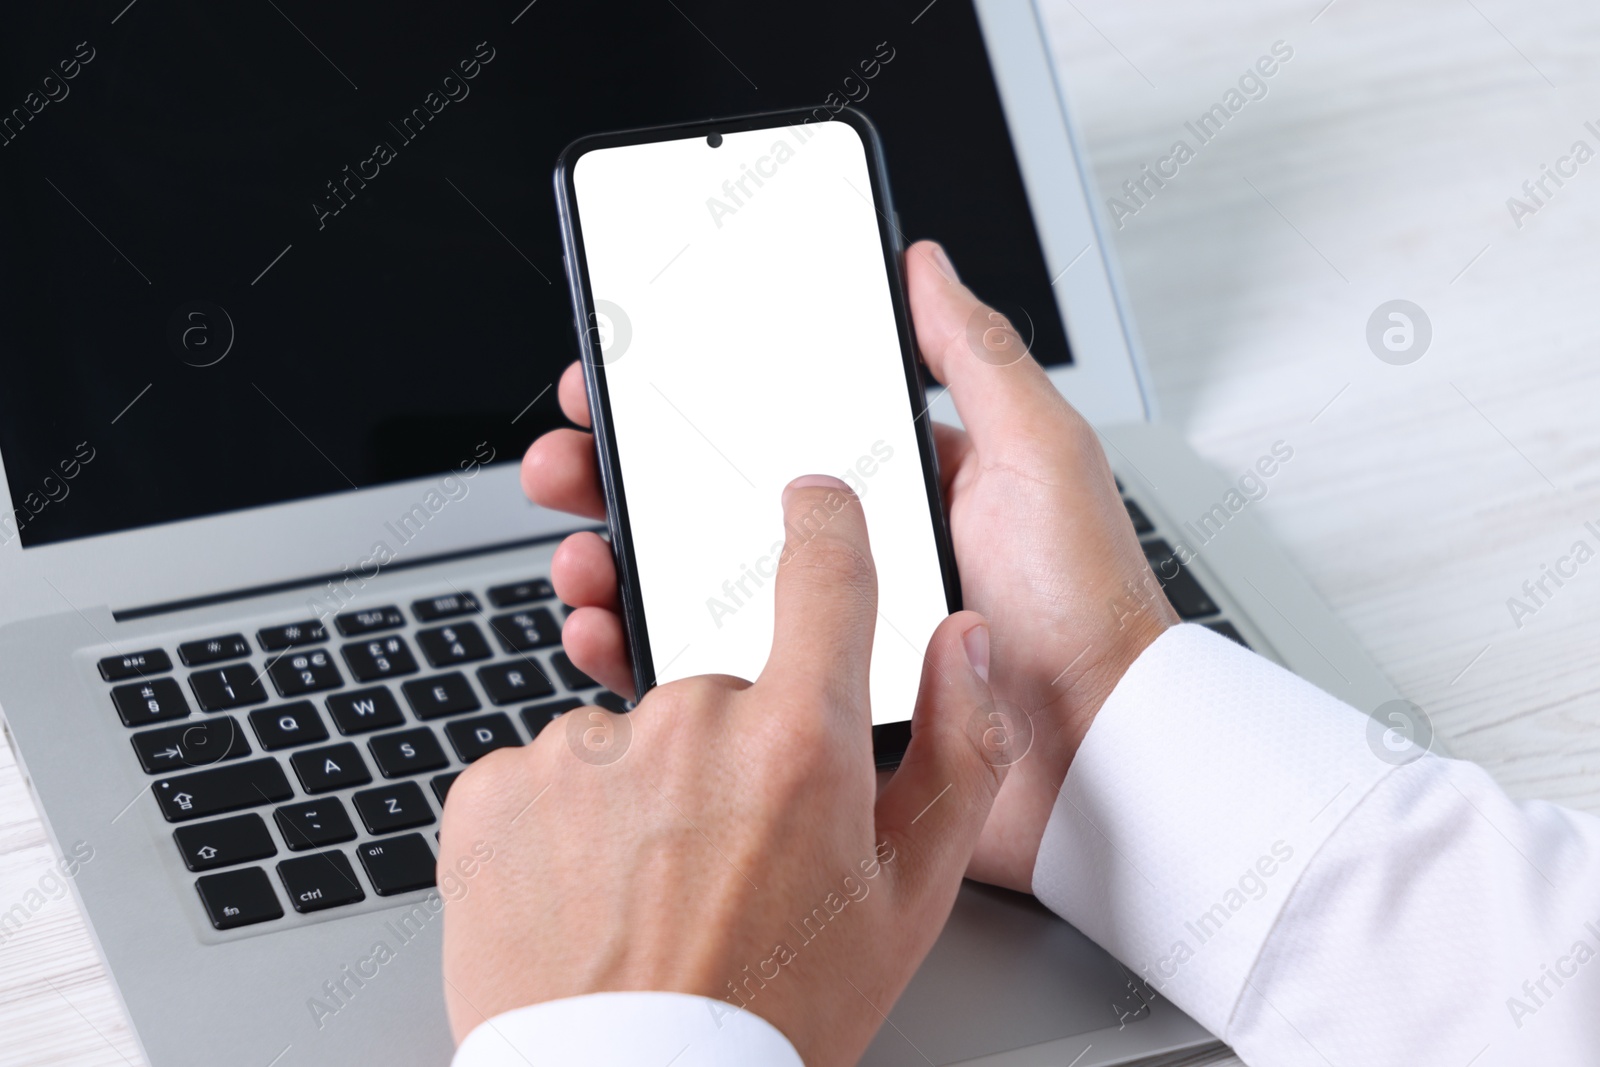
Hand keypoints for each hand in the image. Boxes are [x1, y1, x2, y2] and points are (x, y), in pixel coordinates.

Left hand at [440, 477, 1003, 1065]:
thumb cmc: (775, 1012)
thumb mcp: (907, 901)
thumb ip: (958, 749)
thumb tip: (960, 639)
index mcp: (795, 743)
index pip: (822, 573)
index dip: (826, 523)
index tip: (814, 501)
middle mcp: (684, 725)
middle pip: (715, 686)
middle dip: (728, 750)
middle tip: (728, 856)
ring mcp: (578, 753)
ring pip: (627, 735)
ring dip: (642, 790)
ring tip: (651, 892)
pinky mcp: (495, 789)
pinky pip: (543, 772)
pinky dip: (563, 819)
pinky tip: (585, 893)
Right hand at [521, 241, 1173, 892]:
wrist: (1101, 750)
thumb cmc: (1084, 607)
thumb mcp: (1038, 454)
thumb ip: (976, 358)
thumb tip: (924, 266)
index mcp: (888, 491)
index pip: (764, 432)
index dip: (684, 406)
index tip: (620, 382)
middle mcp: (846, 559)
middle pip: (704, 506)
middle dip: (621, 479)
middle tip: (566, 463)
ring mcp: (822, 634)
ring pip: (689, 589)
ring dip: (615, 562)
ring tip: (580, 550)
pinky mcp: (808, 709)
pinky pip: (706, 678)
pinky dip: (641, 653)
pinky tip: (606, 629)